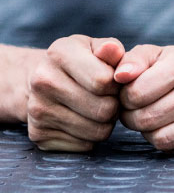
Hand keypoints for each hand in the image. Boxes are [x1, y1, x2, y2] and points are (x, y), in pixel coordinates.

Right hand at [26, 35, 124, 151]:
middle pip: (103, 109)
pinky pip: (84, 145)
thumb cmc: (81, 61)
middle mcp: (42, 82)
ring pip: (96, 131)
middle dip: (115, 104)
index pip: (103, 81)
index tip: (114, 80)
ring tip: (100, 107)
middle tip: (111, 98)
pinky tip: (86, 120)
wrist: (43, 80)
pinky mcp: (38, 135)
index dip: (117, 83)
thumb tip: (116, 56)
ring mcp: (37, 111)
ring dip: (106, 122)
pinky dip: (91, 136)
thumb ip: (112, 49)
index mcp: (59, 53)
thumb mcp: (96, 46)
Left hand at [114, 45, 173, 153]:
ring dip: (149, 132)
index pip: (135, 94)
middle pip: (145, 119)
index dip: (126, 97)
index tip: (134, 92)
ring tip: (156, 116)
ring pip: (159, 138)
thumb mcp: (154, 56)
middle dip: (133, 117)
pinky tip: (173, 126)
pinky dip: (166, 142)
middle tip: (141, 108)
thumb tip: (120, 76)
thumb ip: (131, 61)